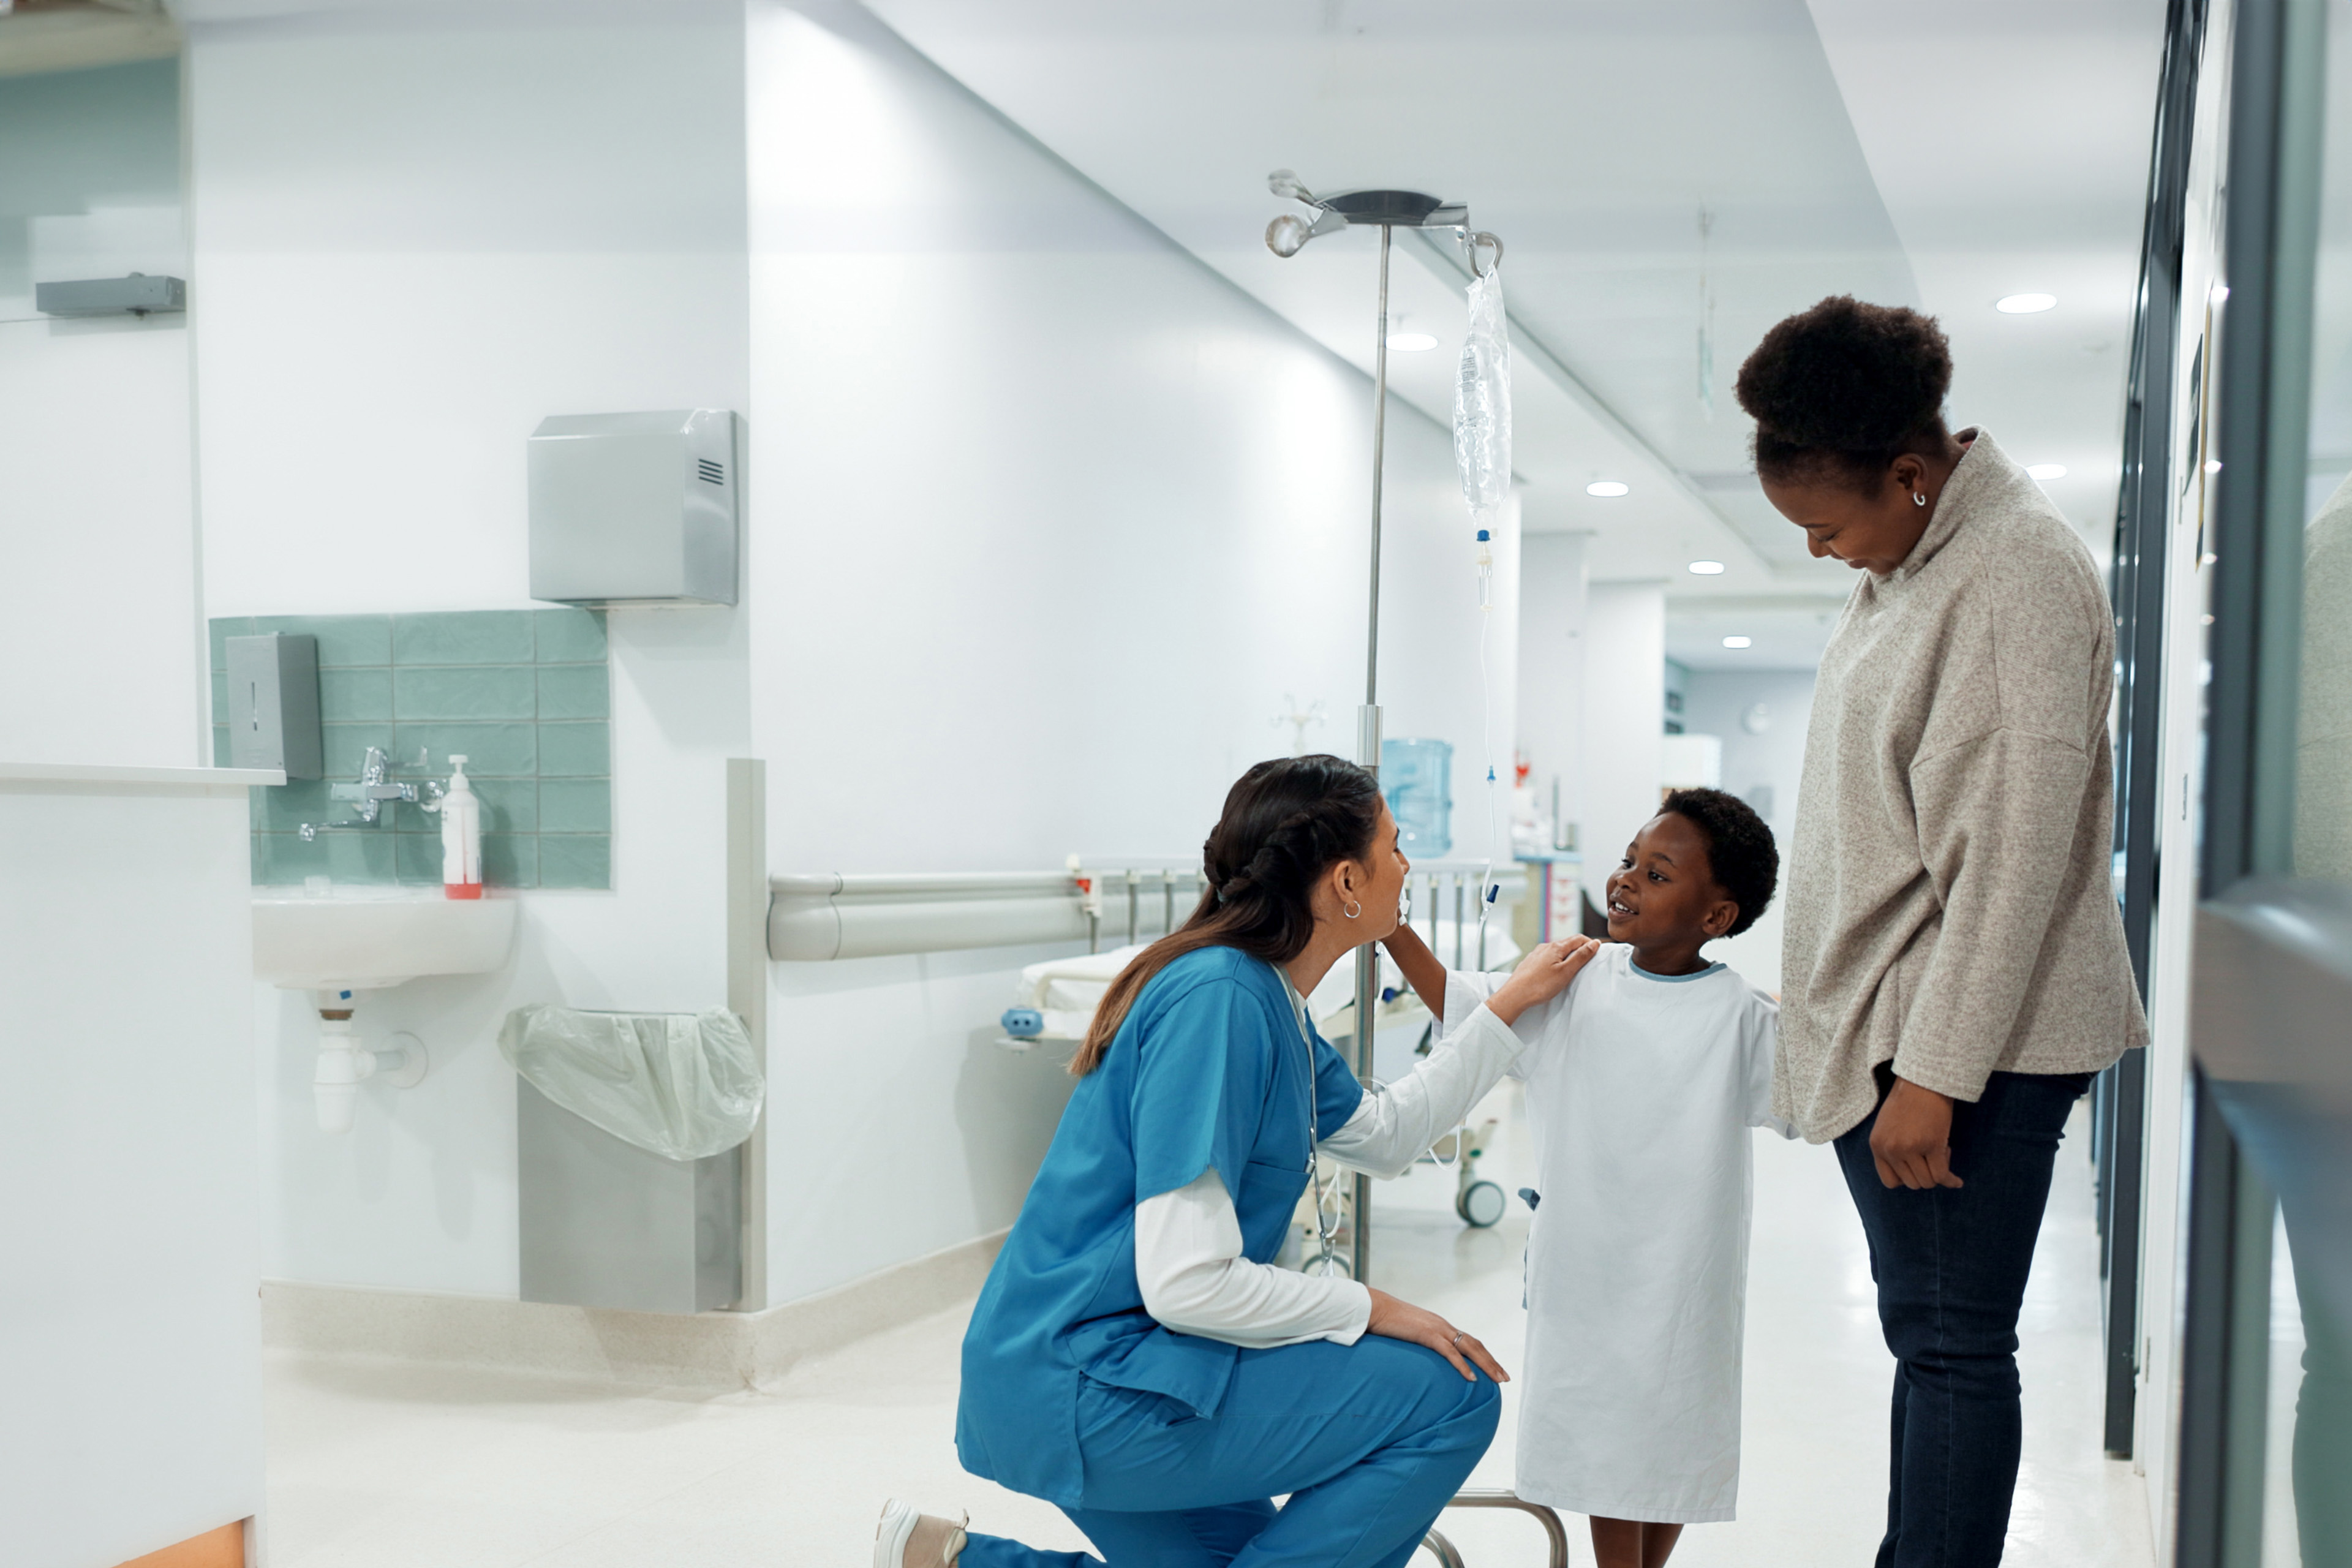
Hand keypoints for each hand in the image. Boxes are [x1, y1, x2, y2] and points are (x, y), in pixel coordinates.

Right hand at [1365, 1287, 1507, 1381]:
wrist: (1374, 1308)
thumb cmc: (1386, 1322)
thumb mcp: (1406, 1334)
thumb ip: (1417, 1343)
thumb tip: (1419, 1357)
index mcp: (1439, 1326)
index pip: (1468, 1341)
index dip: (1483, 1355)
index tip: (1494, 1369)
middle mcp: (1443, 1326)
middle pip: (1475, 1344)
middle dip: (1491, 1362)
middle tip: (1504, 1378)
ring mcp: (1437, 1329)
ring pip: (1469, 1348)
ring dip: (1486, 1364)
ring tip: (1497, 1380)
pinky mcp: (1427, 1334)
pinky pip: (1450, 1352)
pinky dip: (1462, 1366)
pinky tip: (1471, 1379)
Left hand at [1487, 937, 1600, 1025]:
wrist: (1515, 995)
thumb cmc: (1540, 985)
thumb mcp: (1566, 971)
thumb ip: (1581, 956)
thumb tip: (1594, 943)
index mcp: (1555, 947)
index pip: (1578, 938)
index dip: (1590, 943)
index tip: (1598, 951)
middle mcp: (1544, 947)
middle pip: (1567, 943)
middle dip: (1579, 949)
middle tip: (1588, 960)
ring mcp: (1536, 954)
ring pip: (1556, 950)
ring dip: (1567, 955)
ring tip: (1573, 967)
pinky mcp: (1530, 963)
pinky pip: (1547, 957)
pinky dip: (1556, 961)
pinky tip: (1556, 971)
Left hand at [1869, 1076, 1962, 1188]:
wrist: (1923, 1081)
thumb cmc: (1908, 1100)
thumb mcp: (1888, 1126)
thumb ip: (1892, 1148)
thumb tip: (1909, 1172)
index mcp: (1877, 1145)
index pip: (1890, 1181)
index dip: (1906, 1178)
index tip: (1917, 1169)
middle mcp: (1891, 1149)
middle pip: (1912, 1183)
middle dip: (1925, 1173)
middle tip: (1932, 1154)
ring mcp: (1910, 1148)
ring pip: (1927, 1181)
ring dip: (1938, 1173)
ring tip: (1942, 1151)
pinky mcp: (1932, 1145)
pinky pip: (1942, 1175)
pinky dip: (1951, 1180)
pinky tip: (1957, 1181)